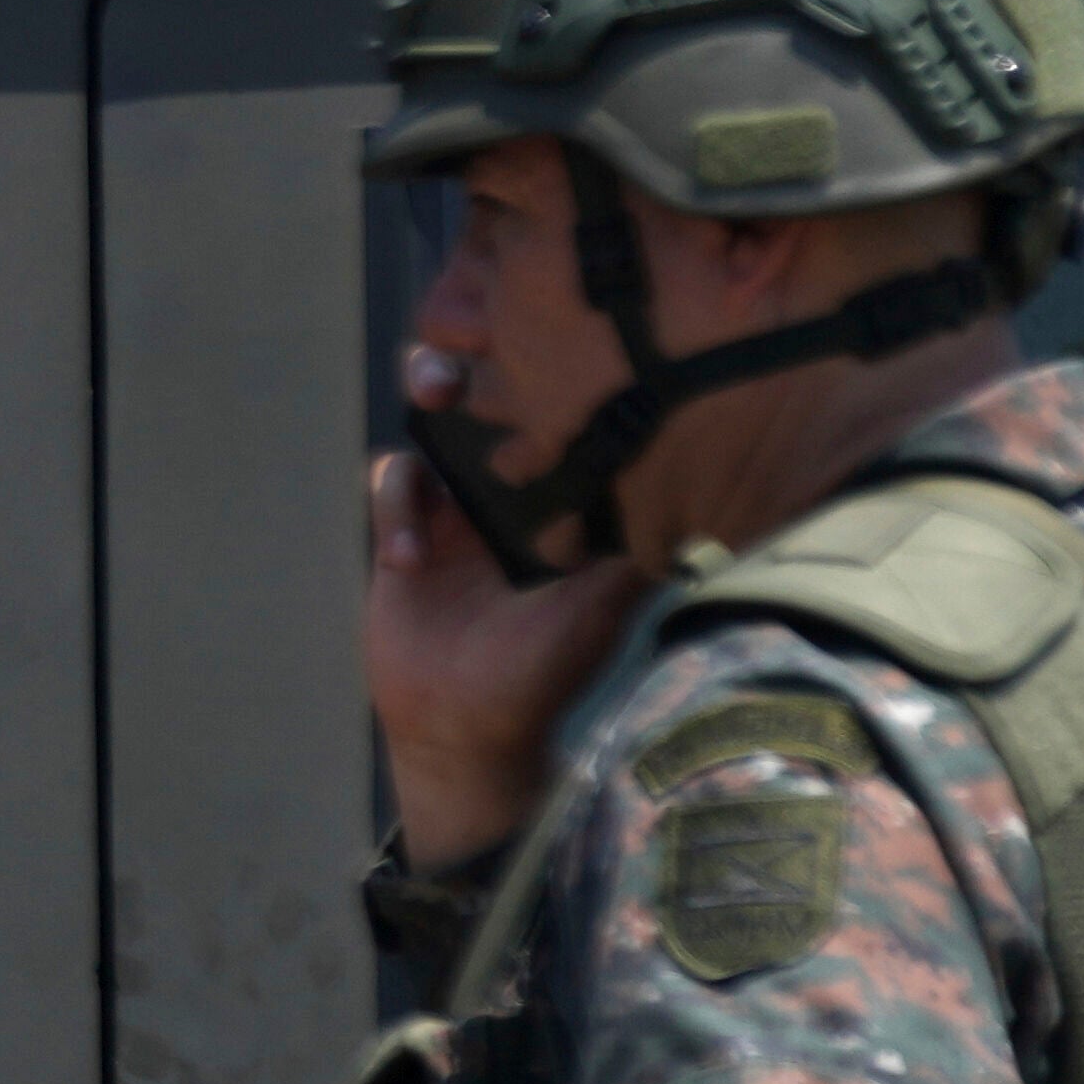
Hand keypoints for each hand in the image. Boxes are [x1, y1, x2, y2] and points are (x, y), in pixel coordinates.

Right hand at [363, 410, 654, 868]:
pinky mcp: (403, 537)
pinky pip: (391, 485)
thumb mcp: (602, 608)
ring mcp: (455, 514)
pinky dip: (396, 504)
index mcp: (560, 507)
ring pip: (434, 426)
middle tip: (460, 365)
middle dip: (472, 369)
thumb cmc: (545, 673)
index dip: (543, 379)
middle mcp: (509, 499)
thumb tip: (692, 494)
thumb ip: (633, 550)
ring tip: (433, 396)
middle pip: (488, 404)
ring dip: (426, 400)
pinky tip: (411, 558)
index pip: (553, 421)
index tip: (541, 352)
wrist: (465, 731)